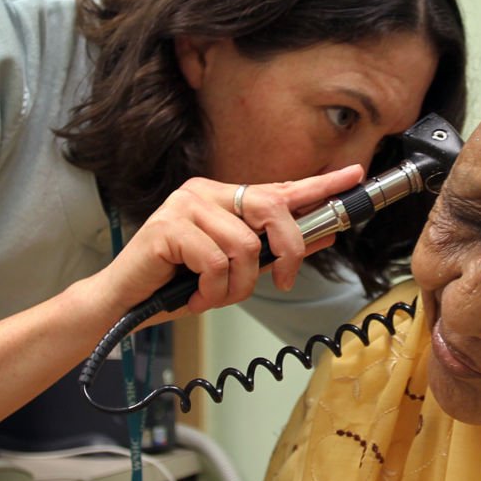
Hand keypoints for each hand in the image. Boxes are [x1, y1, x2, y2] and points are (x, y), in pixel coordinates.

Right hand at [94, 165, 364, 318]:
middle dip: (289, 249)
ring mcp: (185, 206)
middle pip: (273, 210)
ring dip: (237, 285)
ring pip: (245, 246)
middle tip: (284, 280)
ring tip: (214, 296)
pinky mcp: (168, 227)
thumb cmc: (179, 285)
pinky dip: (212, 290)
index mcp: (224, 198)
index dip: (320, 184)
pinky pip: (215, 261)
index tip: (353, 175)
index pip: (280, 188)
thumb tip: (324, 235)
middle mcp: (205, 193)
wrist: (127, 304)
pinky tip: (196, 296)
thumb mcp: (238, 270)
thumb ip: (276, 251)